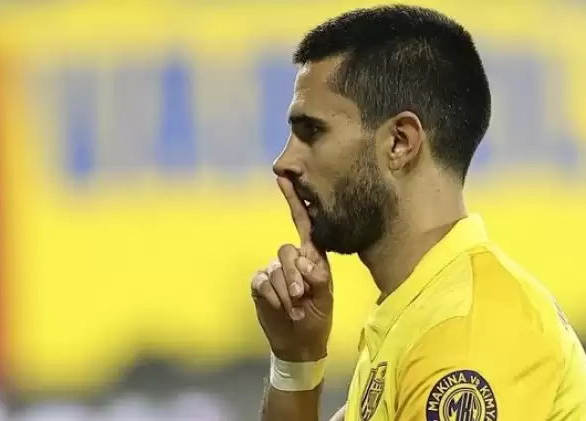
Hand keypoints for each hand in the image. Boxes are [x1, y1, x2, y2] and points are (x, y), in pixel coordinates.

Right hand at [251, 177, 333, 361]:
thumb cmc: (318, 316)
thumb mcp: (326, 296)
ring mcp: (273, 271)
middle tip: (303, 297)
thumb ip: (319, 277)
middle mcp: (291, 259)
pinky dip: (273, 297)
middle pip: (287, 251)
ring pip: (275, 270)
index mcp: (311, 256)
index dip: (293, 201)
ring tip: (296, 308)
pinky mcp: (260, 284)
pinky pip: (263, 282)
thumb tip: (304, 262)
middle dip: (295, 275)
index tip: (285, 178)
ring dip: (286, 292)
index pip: (301, 223)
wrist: (300, 342)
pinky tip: (281, 308)